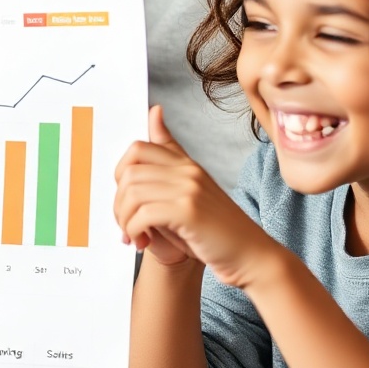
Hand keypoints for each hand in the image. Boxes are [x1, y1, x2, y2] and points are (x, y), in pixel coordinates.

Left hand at [114, 106, 281, 289]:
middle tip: (126, 225)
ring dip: (124, 220)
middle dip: (118, 203)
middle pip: (128, 172)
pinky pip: (143, 214)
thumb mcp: (188, 194)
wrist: (251, 257)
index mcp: (187, 165)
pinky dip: (134, 231)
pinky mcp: (189, 211)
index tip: (126, 199)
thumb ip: (166, 165)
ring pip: (132, 193)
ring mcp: (190, 189)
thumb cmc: (215, 231)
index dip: (120, 174)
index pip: (138, 148)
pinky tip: (142, 242)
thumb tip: (154, 110)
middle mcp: (188, 172)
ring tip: (133, 236)